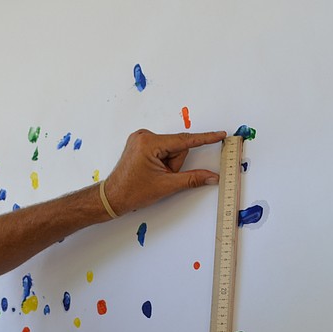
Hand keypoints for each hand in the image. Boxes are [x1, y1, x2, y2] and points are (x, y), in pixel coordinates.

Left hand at [104, 129, 226, 215]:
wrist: (112, 197)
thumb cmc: (132, 191)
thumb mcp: (166, 186)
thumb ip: (192, 179)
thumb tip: (212, 177)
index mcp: (150, 142)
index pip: (185, 140)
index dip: (205, 138)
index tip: (220, 134)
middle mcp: (144, 136)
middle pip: (177, 147)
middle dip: (174, 164)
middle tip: (162, 176)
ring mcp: (141, 139)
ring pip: (170, 149)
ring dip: (168, 164)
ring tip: (154, 175)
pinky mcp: (140, 144)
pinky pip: (162, 150)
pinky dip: (162, 161)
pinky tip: (151, 170)